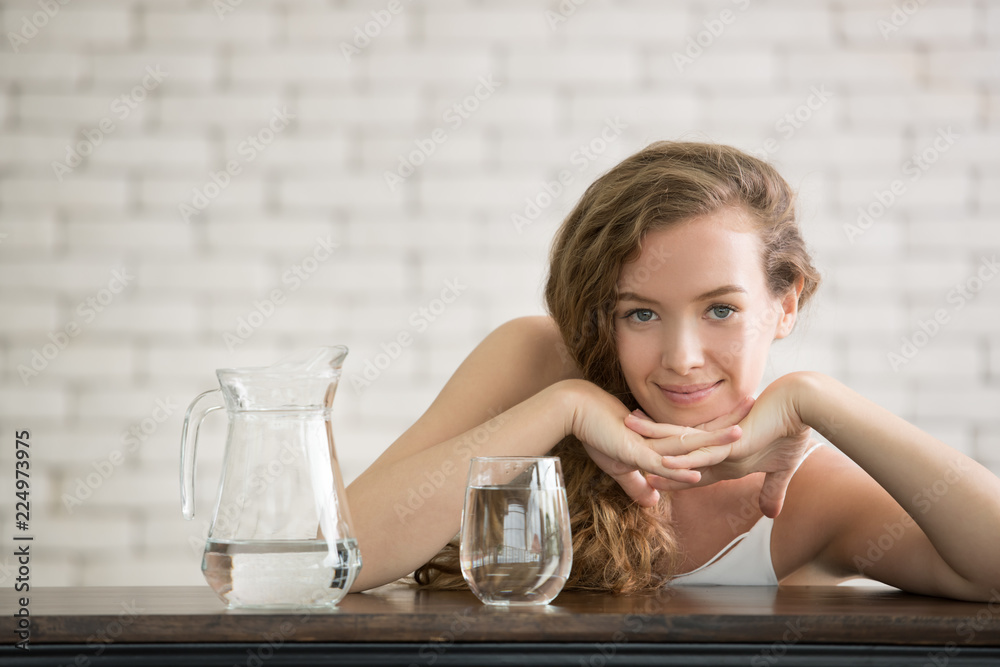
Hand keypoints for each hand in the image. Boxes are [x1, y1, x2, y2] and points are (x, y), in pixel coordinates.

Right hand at [563, 380, 741, 507]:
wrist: (576, 411)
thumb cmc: (596, 434)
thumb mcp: (620, 466)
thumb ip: (638, 484)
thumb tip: (654, 500)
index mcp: (662, 441)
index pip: (698, 436)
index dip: (721, 428)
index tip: (746, 420)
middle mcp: (661, 439)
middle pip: (701, 432)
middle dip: (728, 422)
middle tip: (756, 406)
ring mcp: (649, 445)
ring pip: (686, 443)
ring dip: (712, 440)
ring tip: (740, 433)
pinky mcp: (634, 453)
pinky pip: (660, 463)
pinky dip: (679, 469)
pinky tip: (697, 473)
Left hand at [625, 374, 812, 517]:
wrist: (802, 405)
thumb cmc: (793, 431)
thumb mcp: (781, 468)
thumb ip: (771, 490)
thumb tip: (772, 514)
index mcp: (722, 455)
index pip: (689, 466)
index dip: (668, 472)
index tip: (647, 475)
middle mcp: (715, 448)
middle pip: (674, 451)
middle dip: (648, 451)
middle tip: (619, 446)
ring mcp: (720, 445)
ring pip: (679, 446)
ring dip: (653, 443)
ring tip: (624, 438)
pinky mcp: (730, 443)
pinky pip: (702, 453)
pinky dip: (685, 460)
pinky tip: (664, 463)